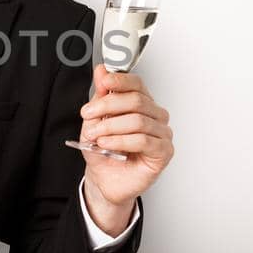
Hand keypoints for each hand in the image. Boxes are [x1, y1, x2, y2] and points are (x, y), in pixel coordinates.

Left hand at [77, 64, 173, 230]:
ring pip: (138, 120)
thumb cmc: (104, 152)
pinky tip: (107, 144)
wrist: (105, 181)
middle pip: (136, 100)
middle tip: (88, 114)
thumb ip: (100, 96)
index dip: (120, 80)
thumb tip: (102, 71)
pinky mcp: (163, 152)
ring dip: (111, 127)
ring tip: (95, 136)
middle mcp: (155, 116)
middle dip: (107, 105)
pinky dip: (121, 141)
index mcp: (142, 104)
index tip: (103, 81)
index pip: (137, 84)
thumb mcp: (95, 121)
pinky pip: (143, 140)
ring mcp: (162, 133)